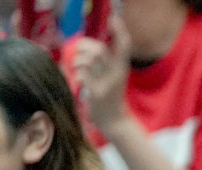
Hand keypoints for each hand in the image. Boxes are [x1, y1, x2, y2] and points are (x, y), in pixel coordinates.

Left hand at [71, 17, 131, 135]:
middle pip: (99, 49)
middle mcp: (118, 73)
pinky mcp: (98, 92)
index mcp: (122, 67)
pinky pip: (82, 75)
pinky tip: (78, 80)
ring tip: (77, 66)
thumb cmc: (110, 95)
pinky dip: (76, 74)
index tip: (114, 18)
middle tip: (79, 51)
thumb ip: (103, 61)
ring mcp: (108, 83)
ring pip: (89, 60)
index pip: (125, 44)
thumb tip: (84, 45)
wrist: (115, 120)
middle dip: (84, 46)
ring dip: (78, 60)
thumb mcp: (113, 76)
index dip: (120, 30)